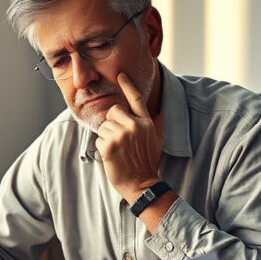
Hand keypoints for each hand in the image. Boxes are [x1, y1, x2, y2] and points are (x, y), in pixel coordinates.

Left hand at [95, 73, 164, 203]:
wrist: (142, 184)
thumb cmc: (148, 164)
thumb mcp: (157, 142)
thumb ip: (157, 126)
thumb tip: (162, 113)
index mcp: (146, 123)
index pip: (136, 99)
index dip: (127, 85)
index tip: (120, 75)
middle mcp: (135, 126)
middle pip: (113, 110)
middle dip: (112, 122)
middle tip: (119, 139)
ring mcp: (122, 135)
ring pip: (104, 126)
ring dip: (106, 137)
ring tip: (118, 150)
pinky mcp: (110, 145)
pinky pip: (99, 139)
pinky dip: (102, 148)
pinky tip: (112, 157)